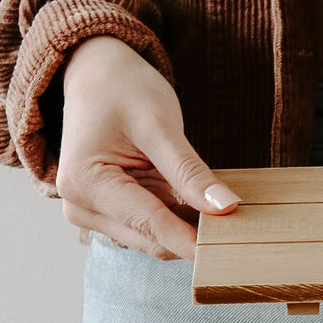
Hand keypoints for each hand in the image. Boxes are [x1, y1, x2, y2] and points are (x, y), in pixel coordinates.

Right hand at [56, 36, 239, 259]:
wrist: (96, 73)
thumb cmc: (122, 90)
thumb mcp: (159, 125)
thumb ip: (189, 171)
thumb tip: (225, 207)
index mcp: (85, 185)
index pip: (150, 223)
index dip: (192, 240)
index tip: (230, 250)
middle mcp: (82, 207)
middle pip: (151, 237)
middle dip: (193, 233)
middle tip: (241, 225)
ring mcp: (93, 211)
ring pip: (153, 236)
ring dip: (187, 225)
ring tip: (222, 206)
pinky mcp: (109, 208)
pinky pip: (151, 222)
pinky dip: (178, 215)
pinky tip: (200, 199)